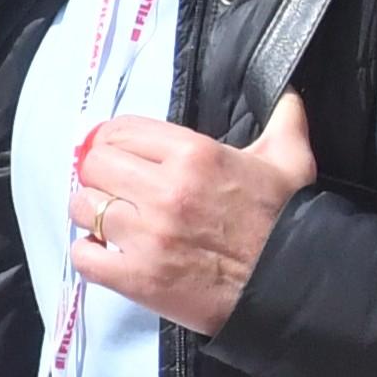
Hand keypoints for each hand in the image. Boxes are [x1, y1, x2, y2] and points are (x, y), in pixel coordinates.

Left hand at [70, 93, 319, 335]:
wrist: (293, 284)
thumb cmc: (288, 221)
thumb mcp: (291, 160)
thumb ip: (283, 118)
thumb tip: (287, 91)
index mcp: (193, 154)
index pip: (120, 131)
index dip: (114, 140)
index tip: (120, 153)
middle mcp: (165, 190)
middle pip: (94, 165)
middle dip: (101, 173)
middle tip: (116, 187)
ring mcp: (147, 236)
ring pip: (83, 207)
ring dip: (92, 212)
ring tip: (111, 219)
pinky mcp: (137, 277)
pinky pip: (83, 257)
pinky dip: (88, 253)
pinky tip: (105, 251)